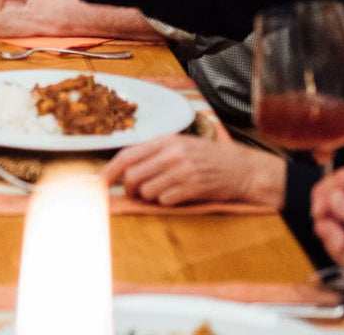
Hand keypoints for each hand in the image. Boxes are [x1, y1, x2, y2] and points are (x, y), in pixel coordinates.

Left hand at [103, 135, 284, 207]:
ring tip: (160, 193)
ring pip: (147, 190)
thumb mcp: (181, 145)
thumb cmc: (209, 157)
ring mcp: (183, 170)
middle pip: (133, 175)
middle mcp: (172, 153)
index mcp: (166, 140)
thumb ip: (155, 153)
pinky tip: (176, 196)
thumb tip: (126, 169)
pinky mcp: (194, 187)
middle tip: (134, 193)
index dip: (109, 170)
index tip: (100, 182)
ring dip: (148, 197)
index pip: (127, 155)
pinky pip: (166, 200)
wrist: (243, 169)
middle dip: (128, 188)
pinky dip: (165, 202)